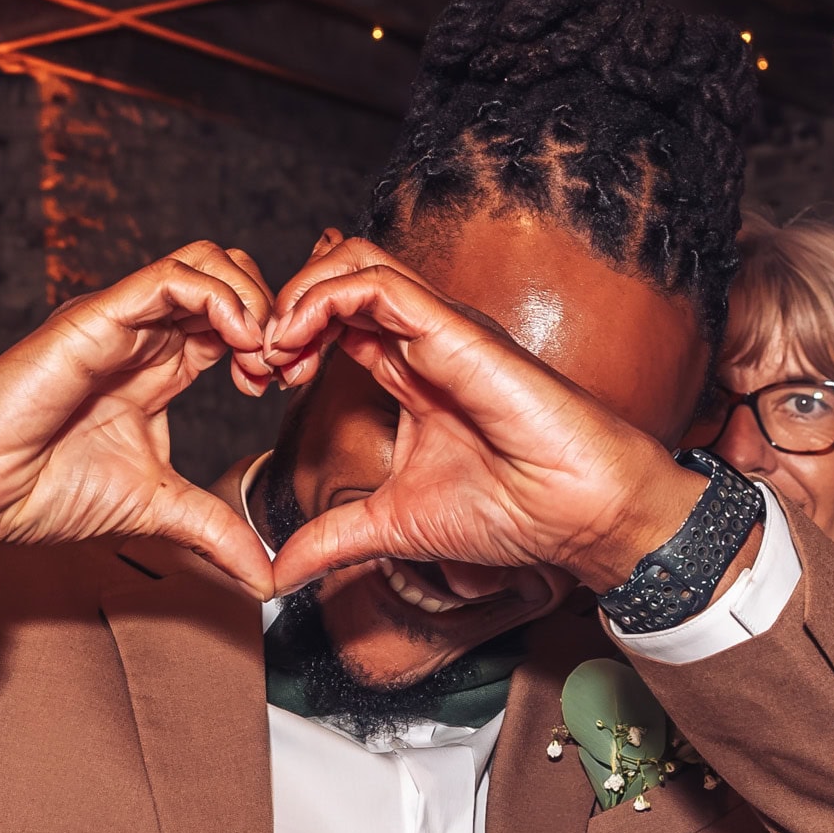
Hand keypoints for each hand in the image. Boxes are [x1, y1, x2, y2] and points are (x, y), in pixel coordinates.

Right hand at [0, 242, 277, 598]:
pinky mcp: (97, 316)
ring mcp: (120, 319)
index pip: (235, 321)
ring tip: (263, 353)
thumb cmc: (43, 491)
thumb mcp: (156, 510)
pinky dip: (220, 298)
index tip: (286, 387)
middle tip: (283, 366)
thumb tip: (266, 580)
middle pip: (230, 277)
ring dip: (253, 300)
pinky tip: (239, 341)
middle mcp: (142, 333)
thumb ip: (214, 532)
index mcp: (159, 366)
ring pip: (207, 262)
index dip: (274, 342)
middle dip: (274, 313)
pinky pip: (171, 277)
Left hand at [262, 240, 710, 594]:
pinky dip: (321, 299)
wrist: (578, 517)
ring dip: (295, 297)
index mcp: (412, 371)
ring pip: (353, 261)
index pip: (334, 321)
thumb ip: (332, 539)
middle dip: (279, 310)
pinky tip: (295, 342)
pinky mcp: (453, 328)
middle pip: (336, 277)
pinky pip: (376, 282)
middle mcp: (425, 338)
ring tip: (272, 351)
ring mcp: (440, 328)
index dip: (284, 341)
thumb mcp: (391, 527)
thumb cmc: (513, 512)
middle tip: (255, 366)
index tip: (256, 387)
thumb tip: (277, 571)